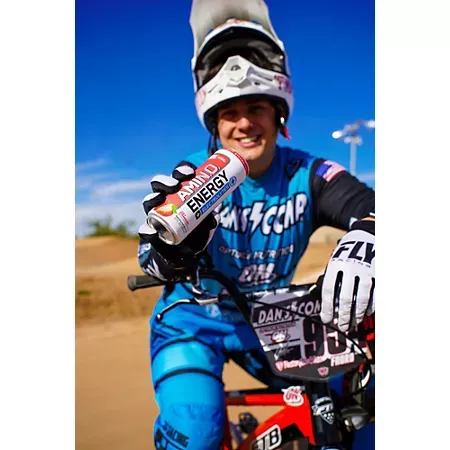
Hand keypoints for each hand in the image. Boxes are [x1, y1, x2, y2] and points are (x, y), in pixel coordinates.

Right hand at [138, 162, 218, 279]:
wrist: (185, 254)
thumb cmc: (196, 232)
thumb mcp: (206, 224)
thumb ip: (210, 220)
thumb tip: (213, 218)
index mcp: (178, 192)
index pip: (178, 177)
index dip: (182, 171)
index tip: (191, 173)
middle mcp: (164, 199)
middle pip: (160, 184)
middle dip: (166, 181)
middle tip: (175, 185)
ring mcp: (155, 214)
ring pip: (149, 200)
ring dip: (154, 197)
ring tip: (160, 198)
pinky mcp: (150, 231)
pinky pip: (145, 229)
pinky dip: (147, 230)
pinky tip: (152, 231)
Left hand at [320, 219, 374, 330]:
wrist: (366, 235)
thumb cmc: (346, 251)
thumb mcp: (334, 261)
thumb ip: (329, 277)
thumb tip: (319, 296)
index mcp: (335, 264)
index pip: (328, 290)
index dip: (326, 307)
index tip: (326, 319)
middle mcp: (350, 268)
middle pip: (345, 297)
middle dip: (343, 315)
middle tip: (341, 326)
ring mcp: (366, 270)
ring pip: (361, 298)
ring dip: (357, 314)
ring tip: (353, 322)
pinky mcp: (378, 272)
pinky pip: (375, 293)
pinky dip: (371, 305)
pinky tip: (366, 312)